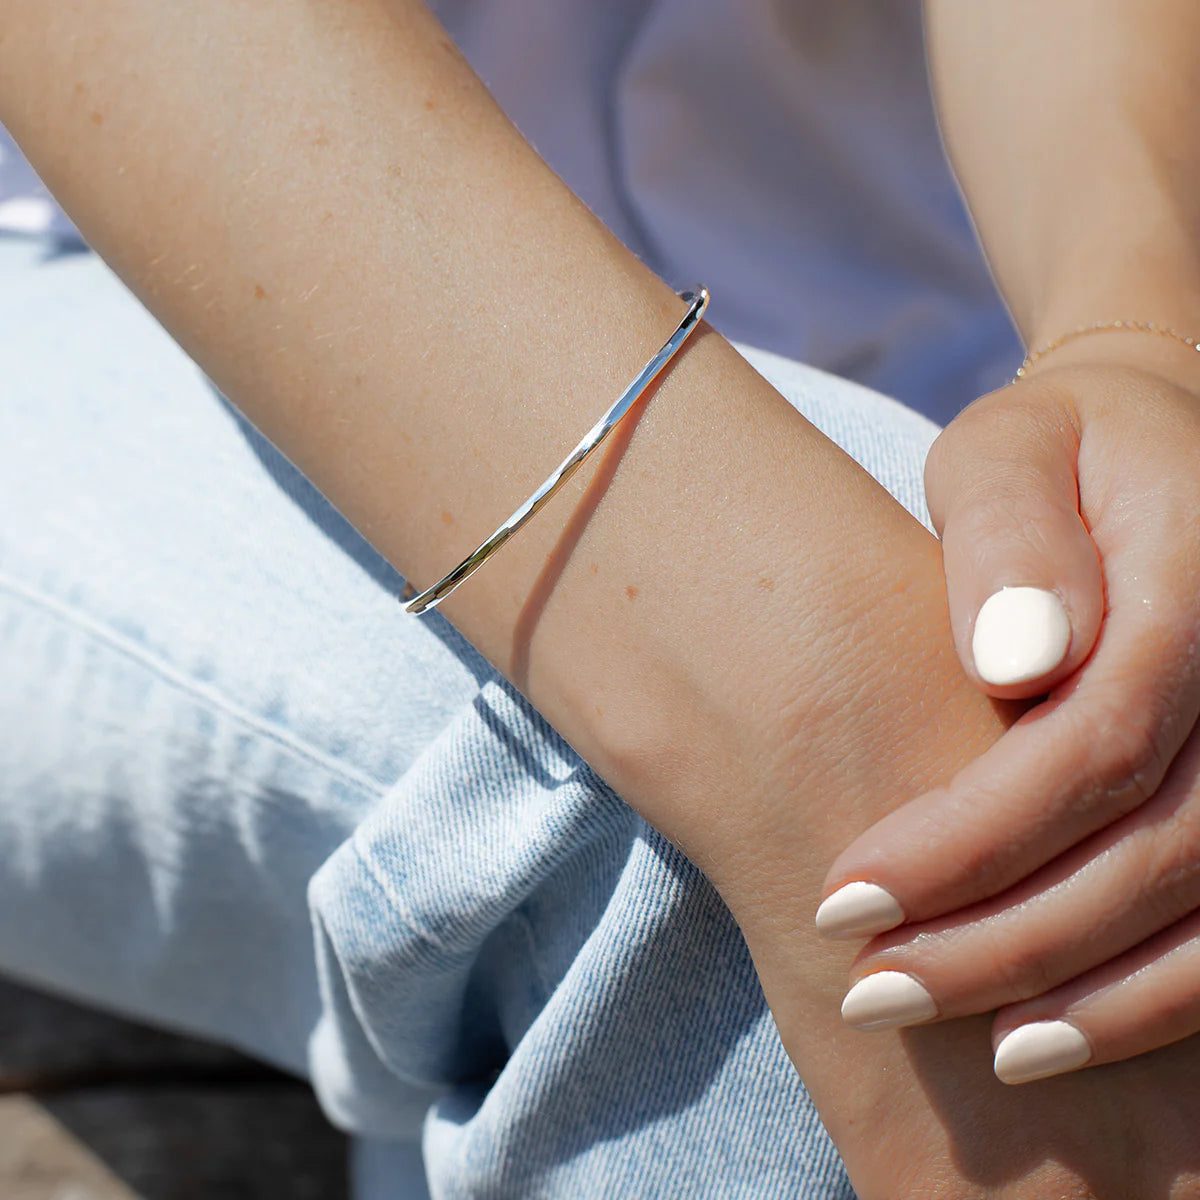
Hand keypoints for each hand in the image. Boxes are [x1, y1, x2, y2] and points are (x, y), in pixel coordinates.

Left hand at [814, 348, 1199, 1083]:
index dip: (971, 839)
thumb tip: (1015, 661)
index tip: (847, 899)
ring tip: (967, 1045)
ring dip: (1090, 999)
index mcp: (1198, 583)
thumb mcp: (1010, 451)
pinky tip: (1054, 1031)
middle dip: (1007, 939)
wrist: (1153, 453)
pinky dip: (1153, 997)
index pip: (1095, 743)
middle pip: (1154, 849)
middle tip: (872, 993)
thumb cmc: (1056, 451)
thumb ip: (1012, 535)